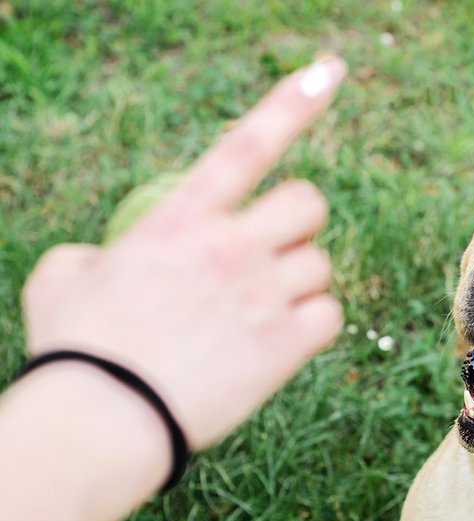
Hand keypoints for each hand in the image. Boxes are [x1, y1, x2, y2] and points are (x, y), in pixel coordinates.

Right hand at [20, 57, 346, 449]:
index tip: (329, 69)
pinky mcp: (286, 344)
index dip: (294, 102)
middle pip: (308, 204)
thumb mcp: (64, 278)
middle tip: (272, 251)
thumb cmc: (77, 349)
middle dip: (298, 222)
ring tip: (262, 312)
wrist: (105, 418)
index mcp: (181, 218)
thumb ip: (94, 253)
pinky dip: (314, 325)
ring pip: (320, 264)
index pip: (247, 144)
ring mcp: (263, 294)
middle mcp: (231, 245)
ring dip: (300, 282)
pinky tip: (280, 342)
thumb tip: (100, 259)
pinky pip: (330, 315)